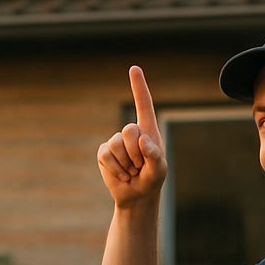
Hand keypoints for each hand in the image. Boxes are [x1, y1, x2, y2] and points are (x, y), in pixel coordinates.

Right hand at [97, 66, 167, 206]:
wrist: (136, 195)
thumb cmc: (152, 179)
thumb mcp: (160, 169)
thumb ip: (155, 155)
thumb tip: (143, 141)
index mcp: (148, 130)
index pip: (144, 104)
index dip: (138, 86)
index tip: (134, 68)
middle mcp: (131, 132)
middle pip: (129, 130)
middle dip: (135, 152)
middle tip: (141, 166)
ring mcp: (115, 142)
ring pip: (116, 144)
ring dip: (126, 163)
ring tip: (132, 171)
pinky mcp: (104, 153)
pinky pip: (105, 155)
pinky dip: (116, 168)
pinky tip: (122, 175)